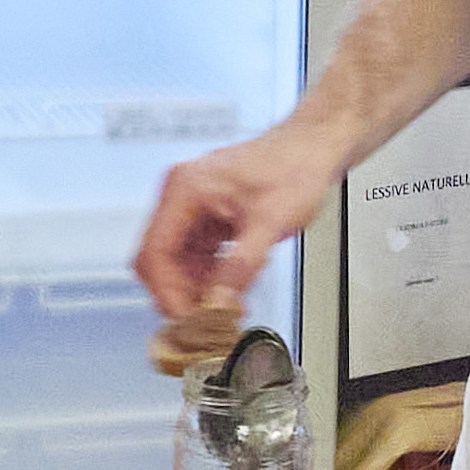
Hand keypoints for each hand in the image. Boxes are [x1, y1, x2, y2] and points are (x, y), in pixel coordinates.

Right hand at [135, 124, 338, 365]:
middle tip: (202, 322)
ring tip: (224, 311)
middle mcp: (182, 197)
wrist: (312, 148)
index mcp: (186, 189)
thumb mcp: (270, 221)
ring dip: (196, 291)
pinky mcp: (208, 220)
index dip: (168, 291)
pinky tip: (230, 293)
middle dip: (179, 294)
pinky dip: (209, 280)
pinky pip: (196, 259)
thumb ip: (242, 265)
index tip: (187, 317)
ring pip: (176, 264)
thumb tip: (219, 303)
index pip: (156, 251)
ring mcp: (193, 209)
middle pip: (158, 260)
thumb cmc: (294, 165)